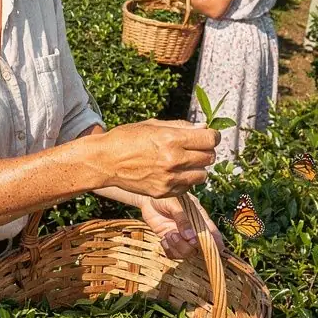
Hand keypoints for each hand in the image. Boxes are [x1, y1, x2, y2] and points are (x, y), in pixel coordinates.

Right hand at [92, 120, 218, 197]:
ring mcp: (169, 178)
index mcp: (172, 139)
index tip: (207, 136)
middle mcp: (173, 160)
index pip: (210, 139)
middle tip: (195, 148)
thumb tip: (204, 127)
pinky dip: (185, 180)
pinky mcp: (163, 192)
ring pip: (202, 175)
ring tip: (184, 162)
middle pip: (209, 157)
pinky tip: (173, 173)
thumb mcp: (154, 125)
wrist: (105, 161)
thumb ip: (181, 127)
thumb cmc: (127, 138)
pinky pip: (188, 187)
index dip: (212, 136)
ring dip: (197, 168)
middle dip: (206, 151)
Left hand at [138, 194, 224, 260]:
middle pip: (199, 247)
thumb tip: (191, 238)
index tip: (218, 249)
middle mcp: (192, 229)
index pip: (211, 232)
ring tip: (169, 235)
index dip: (216, 242)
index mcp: (198, 217)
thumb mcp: (174, 204)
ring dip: (177, 247)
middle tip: (175, 235)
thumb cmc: (164, 197)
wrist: (147, 199)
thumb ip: (182, 219)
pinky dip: (169, 251)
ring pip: (187, 252)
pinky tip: (164, 240)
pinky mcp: (171, 240)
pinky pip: (174, 254)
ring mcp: (181, 236)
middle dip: (188, 246)